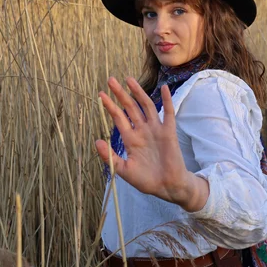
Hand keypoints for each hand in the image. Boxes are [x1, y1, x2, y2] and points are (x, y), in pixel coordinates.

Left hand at [95, 77, 208, 211]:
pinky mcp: (169, 132)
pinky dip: (167, 100)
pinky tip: (164, 88)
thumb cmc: (146, 180)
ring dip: (138, 93)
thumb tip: (96, 141)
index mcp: (131, 139)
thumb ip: (110, 156)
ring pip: (146, 106)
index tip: (100, 95)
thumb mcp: (124, 170)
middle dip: (121, 94)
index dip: (110, 106)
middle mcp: (142, 131)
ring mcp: (156, 130)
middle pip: (130, 108)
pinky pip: (168, 113)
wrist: (167, 186)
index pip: (119, 118)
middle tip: (111, 80)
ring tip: (129, 80)